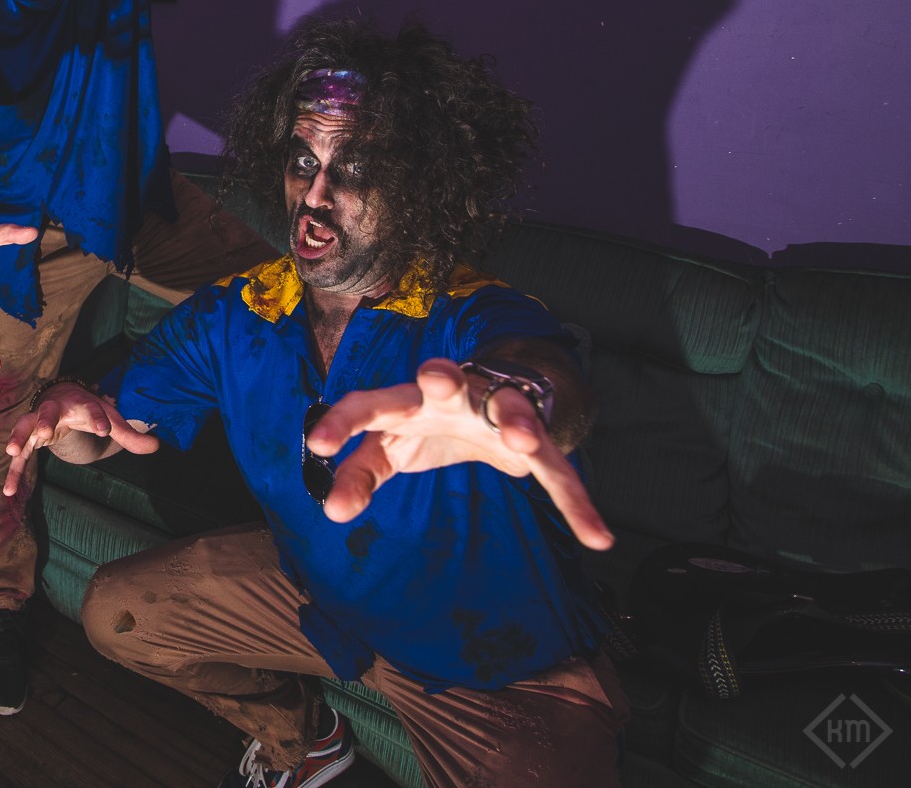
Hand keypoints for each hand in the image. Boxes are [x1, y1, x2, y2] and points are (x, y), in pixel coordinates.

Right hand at [1, 383, 159, 495]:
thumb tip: (156, 446)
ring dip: (18, 438)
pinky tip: (8, 492)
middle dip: (44, 420)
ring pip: (24, 427)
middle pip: (47, 411)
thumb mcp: (109, 418)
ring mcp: (38, 422)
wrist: (59, 397)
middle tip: (44, 431)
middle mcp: (55, 409)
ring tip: (10, 452)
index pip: (91, 410)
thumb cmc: (87, 410)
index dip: (98, 418)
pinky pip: (19, 456)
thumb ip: (128, 434)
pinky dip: (13, 472)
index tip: (105, 429)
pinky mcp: (29, 438)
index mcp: (79, 404)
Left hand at [307, 359, 614, 550]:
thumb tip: (331, 509)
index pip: (369, 404)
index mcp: (407, 399)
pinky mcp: (540, 440)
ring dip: (517, 420)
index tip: (316, 444)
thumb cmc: (429, 423)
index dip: (343, 422)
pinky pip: (560, 470)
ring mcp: (499, 411)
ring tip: (522, 440)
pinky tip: (598, 537)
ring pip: (511, 407)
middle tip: (437, 378)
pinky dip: (578, 503)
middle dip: (443, 376)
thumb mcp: (391, 448)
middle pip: (445, 380)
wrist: (497, 400)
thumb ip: (361, 473)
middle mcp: (453, 395)